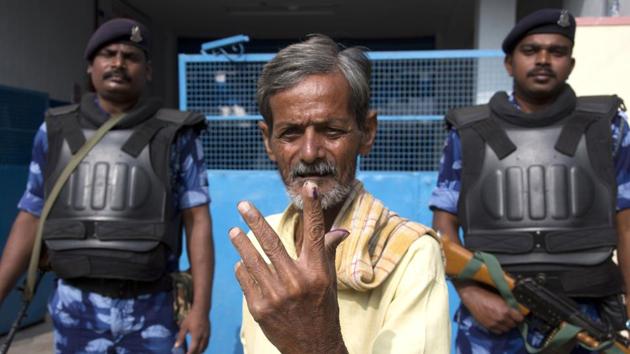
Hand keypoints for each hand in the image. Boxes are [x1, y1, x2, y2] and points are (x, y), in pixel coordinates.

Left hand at [174, 306, 209, 353]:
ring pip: (204, 348)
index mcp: (196, 335)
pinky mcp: (209, 334)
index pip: (193, 348)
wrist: (202, 310)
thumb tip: (176, 346)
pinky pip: (206, 344)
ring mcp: (207, 335)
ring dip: (199, 352)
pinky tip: (199, 349)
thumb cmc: (191, 318)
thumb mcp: (184, 326)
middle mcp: (203, 337)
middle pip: (200, 350)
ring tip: (194, 353)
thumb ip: (180, 337)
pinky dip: (203, 348)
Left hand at [230, 181, 349, 353]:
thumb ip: (327, 251)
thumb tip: (341, 229)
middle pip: (272, 242)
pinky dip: (243, 268)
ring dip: (241, 243)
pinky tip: (242, 263)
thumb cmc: (323, 308)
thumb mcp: (329, 280)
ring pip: (252, 259)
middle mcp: (297, 281)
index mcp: (317, 271)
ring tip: (233, 231)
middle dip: (254, 220)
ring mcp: (276, 295)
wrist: (313, 347)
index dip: (312, 208)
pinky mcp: (259, 308)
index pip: (314, 232)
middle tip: (242, 205)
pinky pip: (245, 279)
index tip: (307, 186)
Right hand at [458, 282, 523, 333]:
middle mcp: (501, 318)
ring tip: (504, 320)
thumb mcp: (500, 297)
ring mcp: (494, 324)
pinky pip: (499, 332)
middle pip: (514, 325)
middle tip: (511, 316)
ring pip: (507, 329)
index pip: (520, 318)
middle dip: (513, 321)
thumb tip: (516, 309)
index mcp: (505, 310)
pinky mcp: (488, 327)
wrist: (471, 296)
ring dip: (507, 325)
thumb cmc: (486, 293)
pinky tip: (498, 323)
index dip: (519, 316)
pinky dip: (500, 328)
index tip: (518, 314)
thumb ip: (509, 305)